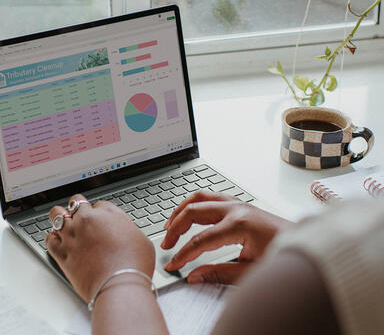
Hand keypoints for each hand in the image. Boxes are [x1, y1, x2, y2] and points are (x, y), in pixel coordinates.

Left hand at [45, 194, 154, 301]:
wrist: (120, 286)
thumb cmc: (134, 264)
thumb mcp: (140, 238)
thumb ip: (126, 228)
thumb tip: (122, 231)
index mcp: (108, 213)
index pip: (99, 204)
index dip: (100, 212)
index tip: (101, 220)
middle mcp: (87, 220)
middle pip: (76, 202)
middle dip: (78, 207)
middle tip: (80, 215)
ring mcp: (72, 235)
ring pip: (57, 214)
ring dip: (60, 217)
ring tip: (63, 221)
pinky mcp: (62, 254)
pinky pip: (49, 239)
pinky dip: (52, 238)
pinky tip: (56, 240)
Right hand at [161, 191, 290, 283]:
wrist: (307, 246)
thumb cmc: (283, 256)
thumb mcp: (251, 272)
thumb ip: (219, 274)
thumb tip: (194, 276)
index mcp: (239, 225)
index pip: (201, 240)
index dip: (183, 254)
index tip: (173, 264)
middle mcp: (236, 209)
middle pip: (194, 211)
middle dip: (176, 228)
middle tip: (166, 244)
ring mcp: (238, 203)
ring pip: (200, 197)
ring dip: (182, 210)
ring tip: (170, 225)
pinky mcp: (239, 204)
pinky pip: (210, 196)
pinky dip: (195, 203)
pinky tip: (189, 212)